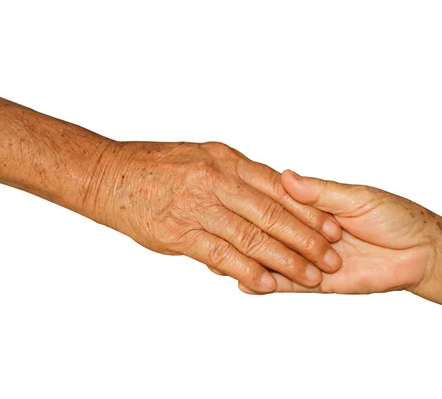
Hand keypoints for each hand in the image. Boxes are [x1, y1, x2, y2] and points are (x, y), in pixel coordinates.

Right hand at [86, 142, 342, 292]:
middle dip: (307, 238)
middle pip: (273, 213)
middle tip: (332, 256)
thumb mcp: (204, 157)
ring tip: (311, 276)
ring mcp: (198, 206)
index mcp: (228, 160)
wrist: (108, 174)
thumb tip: (272, 191)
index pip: (280, 188)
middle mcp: (217, 180)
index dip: (310, 210)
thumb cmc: (156, 166)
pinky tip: (266, 284)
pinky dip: (246, 270)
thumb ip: (237, 176)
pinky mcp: (179, 232)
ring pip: (252, 236)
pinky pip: (220, 254)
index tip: (333, 226)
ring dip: (285, 260)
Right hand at [239, 170, 437, 293]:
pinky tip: (246, 284)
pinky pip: (292, 285)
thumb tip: (287, 177)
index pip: (281, 204)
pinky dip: (270, 285)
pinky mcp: (322, 282)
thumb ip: (320, 193)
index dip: (257, 202)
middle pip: (273, 233)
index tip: (230, 197)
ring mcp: (314, 258)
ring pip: (278, 260)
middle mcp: (311, 233)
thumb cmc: (395, 217)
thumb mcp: (357, 198)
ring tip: (220, 261)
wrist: (422, 253)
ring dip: (253, 260)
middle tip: (217, 229)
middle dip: (247, 233)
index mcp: (319, 207)